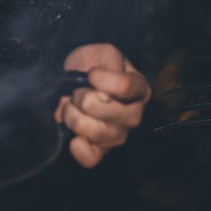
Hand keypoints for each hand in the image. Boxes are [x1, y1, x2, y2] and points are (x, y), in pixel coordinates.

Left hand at [54, 43, 150, 167]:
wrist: (73, 78)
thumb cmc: (92, 65)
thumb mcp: (103, 52)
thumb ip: (109, 64)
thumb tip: (104, 94)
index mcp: (139, 89)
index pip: (125, 87)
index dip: (101, 79)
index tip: (90, 73)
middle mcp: (133, 115)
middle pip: (109, 111)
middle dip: (83, 97)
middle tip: (78, 92)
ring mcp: (117, 135)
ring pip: (95, 132)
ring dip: (73, 116)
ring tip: (71, 107)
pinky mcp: (100, 151)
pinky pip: (91, 158)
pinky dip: (78, 147)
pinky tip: (72, 135)